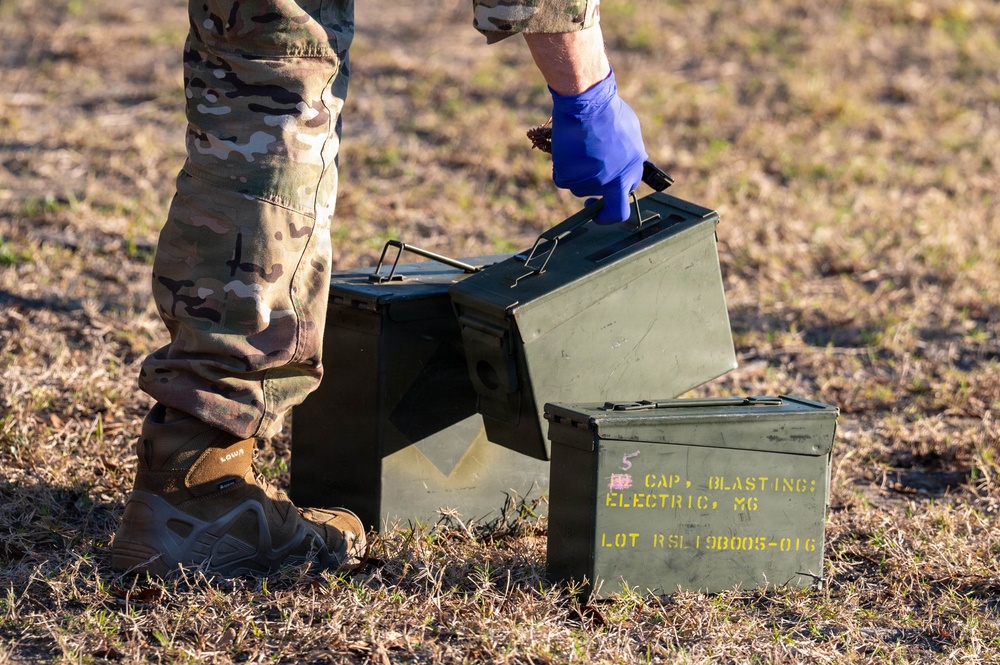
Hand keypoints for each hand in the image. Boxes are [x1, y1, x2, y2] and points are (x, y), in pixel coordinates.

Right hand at [550, 70, 646, 223]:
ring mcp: (590, 181)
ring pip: (579, 188)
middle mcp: (612, 182)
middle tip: (586, 186)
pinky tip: (566, 148)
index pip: (622, 206)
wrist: (587, 101)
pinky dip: (562, 167)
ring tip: (578, 147)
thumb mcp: (632, 135)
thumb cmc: (609, 111)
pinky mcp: (568, 177)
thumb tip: (628, 164)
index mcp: (630, 173)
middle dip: (594, 195)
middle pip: (600, 197)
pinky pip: (563, 179)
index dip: (611, 202)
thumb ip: (630, 157)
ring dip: (578, 173)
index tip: (603, 203)